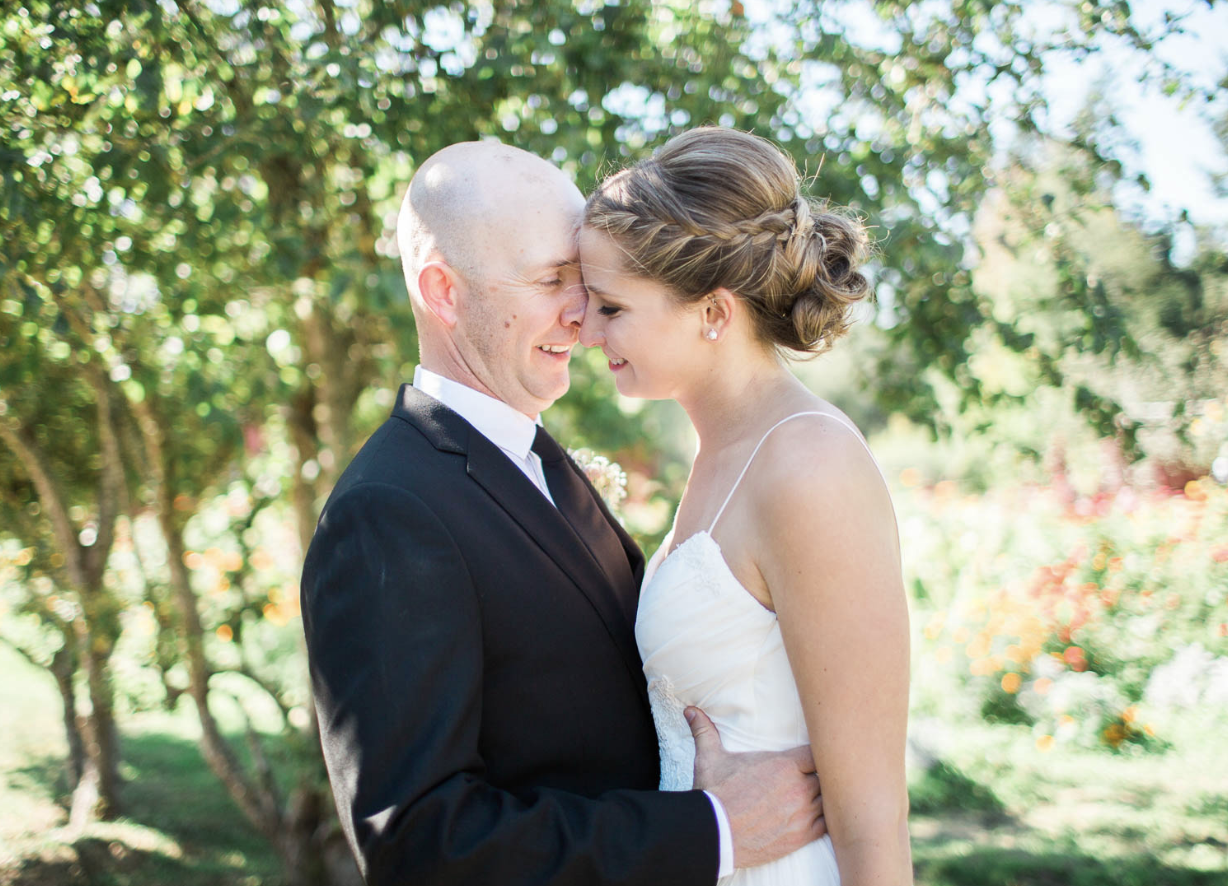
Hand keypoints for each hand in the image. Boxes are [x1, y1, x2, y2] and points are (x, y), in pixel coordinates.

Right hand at [686, 706, 824, 868]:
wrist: (714, 833)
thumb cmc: (715, 793)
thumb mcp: (709, 758)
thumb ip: (705, 731)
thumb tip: (690, 710)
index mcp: (783, 765)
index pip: (817, 752)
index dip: (815, 753)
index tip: (808, 756)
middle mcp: (798, 787)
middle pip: (826, 775)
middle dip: (820, 774)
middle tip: (812, 773)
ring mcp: (803, 813)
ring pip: (828, 799)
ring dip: (822, 796)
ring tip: (815, 794)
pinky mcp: (802, 835)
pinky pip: (826, 824)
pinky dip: (823, 819)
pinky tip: (815, 815)